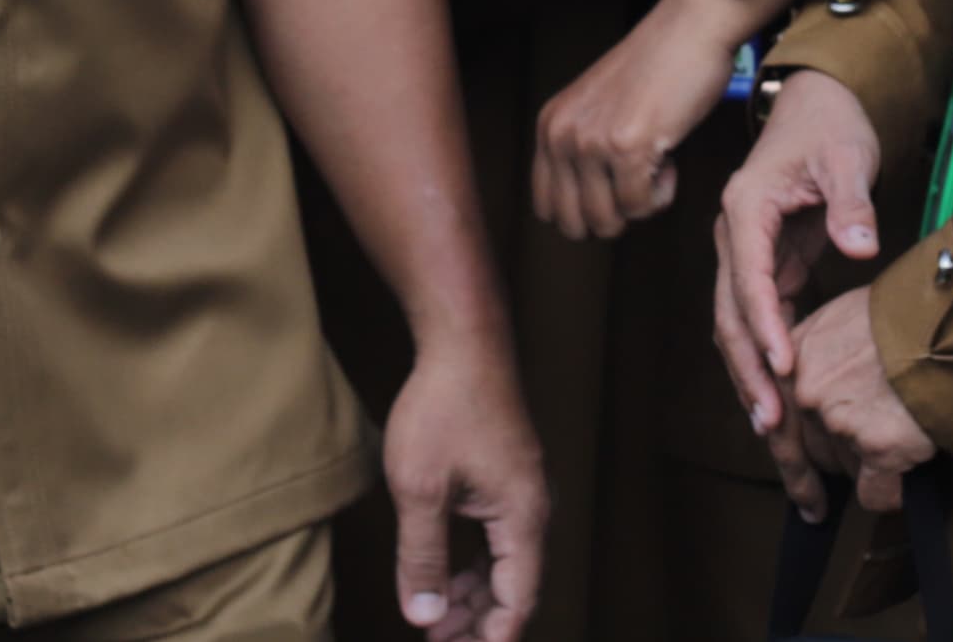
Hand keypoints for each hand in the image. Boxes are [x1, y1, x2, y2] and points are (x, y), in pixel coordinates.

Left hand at [378, 331, 545, 641]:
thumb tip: (424, 615)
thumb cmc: (444, 405)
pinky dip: (473, 565)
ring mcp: (521, 491)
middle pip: (514, 588)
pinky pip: (498, 540)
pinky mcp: (507, 477)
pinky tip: (444, 574)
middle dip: (477, 622)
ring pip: (504, 565)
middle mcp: (532, 509)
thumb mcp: (420, 487)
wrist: (464, 339)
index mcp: (522, 518)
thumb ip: (422, 557)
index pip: (517, 601)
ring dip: (472, 596)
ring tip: (434, 618)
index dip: (489, 638)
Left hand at [537, 0, 752, 238]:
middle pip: (573, 223)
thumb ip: (581, 148)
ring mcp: (592, 142)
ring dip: (640, 206)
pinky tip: (670, 159)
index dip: (583, 214)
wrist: (690, 28)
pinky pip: (641, 205)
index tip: (614, 194)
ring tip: (655, 167)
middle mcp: (562, 135)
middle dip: (612, 218)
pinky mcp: (628, 147)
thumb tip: (588, 211)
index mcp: (549, 126)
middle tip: (637, 185)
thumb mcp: (595, 107)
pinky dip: (662, 194)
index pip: (545, 206)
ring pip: (608, 221)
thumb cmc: (656, 66)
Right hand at [713, 67, 885, 504]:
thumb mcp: (847, 157)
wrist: (820, 102)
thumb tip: (860, 248)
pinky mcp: (766, 265)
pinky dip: (770, 357)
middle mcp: (735, 234)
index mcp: (746, 207)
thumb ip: (852, 203)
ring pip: (738, 324)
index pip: (749, 278)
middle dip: (749, 370)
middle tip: (773, 424)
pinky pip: (761, 319)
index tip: (785, 369)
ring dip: (753, 374)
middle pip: (730, 314)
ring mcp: (746, 252)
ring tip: (775, 430)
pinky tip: (785, 398)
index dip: (765, 327)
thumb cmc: (831, 124)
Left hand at [786, 290, 936, 512]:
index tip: (799, 486)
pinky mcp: (877, 449)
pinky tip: (911, 471)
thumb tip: (815, 399)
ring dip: (869, 465)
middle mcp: (808, 389)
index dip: (790, 456)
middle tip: (832, 489)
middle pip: (813, 450)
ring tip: (904, 430)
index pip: (777, 420)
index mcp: (795, 354)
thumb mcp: (848, 317)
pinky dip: (894, 492)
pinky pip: (877, 495)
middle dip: (835, 459)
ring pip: (845, 471)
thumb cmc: (911, 315)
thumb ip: (820, 357)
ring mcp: (839, 421)